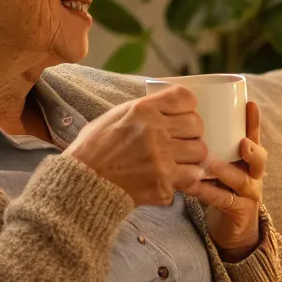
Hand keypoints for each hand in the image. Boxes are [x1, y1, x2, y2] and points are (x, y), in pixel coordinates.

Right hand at [65, 86, 206, 204]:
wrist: (82, 184)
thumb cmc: (94, 149)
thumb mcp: (115, 116)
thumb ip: (145, 110)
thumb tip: (169, 108)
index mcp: (142, 109)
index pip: (185, 98)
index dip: (187, 107)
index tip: (182, 115)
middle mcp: (155, 131)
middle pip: (197, 125)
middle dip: (190, 132)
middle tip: (179, 140)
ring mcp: (161, 158)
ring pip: (200, 151)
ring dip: (191, 156)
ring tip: (177, 159)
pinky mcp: (164, 183)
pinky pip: (192, 176)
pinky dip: (186, 177)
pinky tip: (173, 176)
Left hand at [183, 101, 265, 259]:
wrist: (232, 230)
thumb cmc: (222, 192)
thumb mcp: (220, 167)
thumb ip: (211, 147)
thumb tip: (184, 119)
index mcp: (250, 161)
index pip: (256, 137)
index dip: (254, 123)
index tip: (250, 105)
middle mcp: (254, 176)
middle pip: (260, 160)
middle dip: (252, 149)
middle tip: (243, 143)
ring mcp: (249, 195)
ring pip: (242, 180)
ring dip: (224, 170)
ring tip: (209, 164)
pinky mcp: (240, 213)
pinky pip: (225, 201)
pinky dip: (208, 193)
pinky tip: (192, 186)